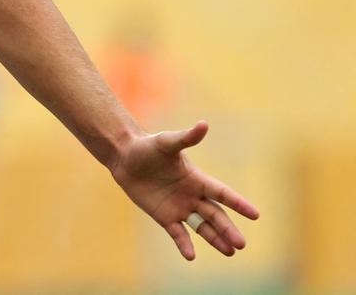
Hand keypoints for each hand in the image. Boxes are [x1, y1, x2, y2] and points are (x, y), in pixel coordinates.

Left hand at [111, 120, 259, 259]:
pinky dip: (185, 245)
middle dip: (228, 229)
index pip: (222, 193)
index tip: (256, 215)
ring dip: (215, 239)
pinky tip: (191, 256)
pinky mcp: (164, 217)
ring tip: (230, 252)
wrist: (125, 157)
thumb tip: (204, 124)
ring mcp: (180, 208)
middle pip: (215, 215)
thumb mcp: (166, 142)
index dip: (238, 203)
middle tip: (241, 244)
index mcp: (197, 179)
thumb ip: (186, 138)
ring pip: (202, 227)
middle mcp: (192, 196)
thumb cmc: (147, 147)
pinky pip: (178, 233)